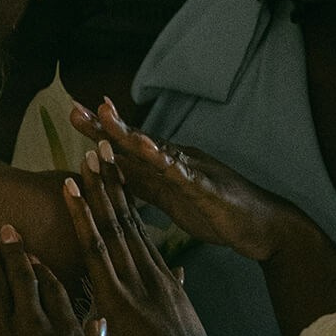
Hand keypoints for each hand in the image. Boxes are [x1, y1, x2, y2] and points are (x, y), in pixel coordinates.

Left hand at [62, 153, 215, 335]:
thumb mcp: (182, 324)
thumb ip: (176, 295)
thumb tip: (177, 277)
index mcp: (164, 281)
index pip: (140, 234)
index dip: (127, 204)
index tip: (116, 178)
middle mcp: (152, 273)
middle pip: (127, 221)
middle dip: (113, 184)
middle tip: (100, 149)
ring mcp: (136, 281)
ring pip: (111, 225)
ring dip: (96, 189)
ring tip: (84, 158)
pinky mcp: (120, 295)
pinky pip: (96, 247)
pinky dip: (82, 217)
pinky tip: (71, 193)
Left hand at [68, 99, 293, 262]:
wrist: (260, 226)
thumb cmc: (216, 212)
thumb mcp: (169, 199)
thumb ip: (144, 185)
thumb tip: (113, 177)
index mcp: (165, 167)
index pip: (127, 148)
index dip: (101, 133)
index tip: (75, 116)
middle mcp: (176, 161)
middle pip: (135, 141)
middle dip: (105, 126)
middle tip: (76, 110)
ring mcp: (192, 171)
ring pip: (155, 150)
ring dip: (130, 134)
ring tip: (107, 118)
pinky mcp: (206, 187)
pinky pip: (184, 173)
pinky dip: (166, 162)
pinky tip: (150, 151)